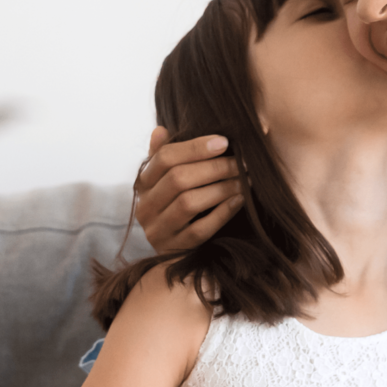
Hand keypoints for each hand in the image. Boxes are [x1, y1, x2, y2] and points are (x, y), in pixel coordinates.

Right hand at [134, 126, 242, 251]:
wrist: (172, 256)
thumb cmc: (174, 206)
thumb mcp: (165, 181)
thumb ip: (164, 156)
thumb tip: (160, 130)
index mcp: (142, 184)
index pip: (164, 158)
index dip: (195, 147)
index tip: (224, 142)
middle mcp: (145, 207)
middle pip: (178, 179)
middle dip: (214, 168)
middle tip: (241, 163)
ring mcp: (157, 231)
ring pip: (188, 203)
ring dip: (221, 188)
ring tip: (243, 180)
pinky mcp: (174, 250)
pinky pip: (199, 230)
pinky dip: (222, 213)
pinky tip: (239, 201)